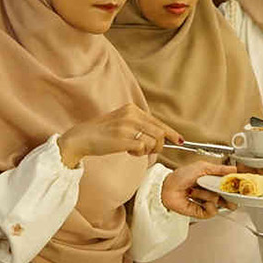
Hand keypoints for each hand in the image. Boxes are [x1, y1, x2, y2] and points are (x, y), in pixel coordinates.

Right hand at [60, 104, 181, 167]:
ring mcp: (127, 126)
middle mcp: (131, 115)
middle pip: (160, 133)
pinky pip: (143, 148)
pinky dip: (139, 154)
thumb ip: (139, 126)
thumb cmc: (102, 134)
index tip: (180, 141)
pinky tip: (128, 151)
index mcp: (132, 109)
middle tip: (147, 151)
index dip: (171, 133)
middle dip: (159, 146)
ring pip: (154, 141)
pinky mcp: (122, 138)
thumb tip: (160, 137)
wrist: (81, 137)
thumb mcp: (122, 122)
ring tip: (134, 150)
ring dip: (147, 150)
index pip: (158, 122)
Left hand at [161, 162, 235, 218]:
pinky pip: (212, 211)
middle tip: (234, 193)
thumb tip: (234, 168)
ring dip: (212, 196)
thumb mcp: (202, 167)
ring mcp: (205, 202)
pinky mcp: (200, 212)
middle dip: (231, 195)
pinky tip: (204, 201)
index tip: (240, 185)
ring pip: (219, 203)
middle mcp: (209, 192)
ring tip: (202, 191)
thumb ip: (219, 169)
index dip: (234, 186)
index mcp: (210, 180)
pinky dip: (209, 206)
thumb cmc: (180, 176)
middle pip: (226, 196)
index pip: (227, 185)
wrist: (167, 188)